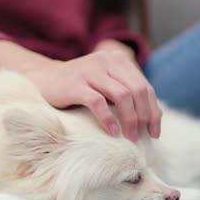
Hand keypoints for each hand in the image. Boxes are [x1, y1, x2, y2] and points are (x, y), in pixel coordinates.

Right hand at [26, 50, 160, 140]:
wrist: (42, 79)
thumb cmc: (79, 88)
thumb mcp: (106, 86)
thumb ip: (128, 94)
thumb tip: (157, 115)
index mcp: (118, 61)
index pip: (145, 87)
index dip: (153, 111)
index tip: (155, 132)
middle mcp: (106, 61)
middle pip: (137, 91)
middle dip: (145, 116)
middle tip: (144, 137)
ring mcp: (90, 71)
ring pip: (122, 96)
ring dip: (130, 119)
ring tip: (131, 138)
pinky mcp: (75, 84)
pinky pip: (98, 103)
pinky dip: (108, 119)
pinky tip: (113, 133)